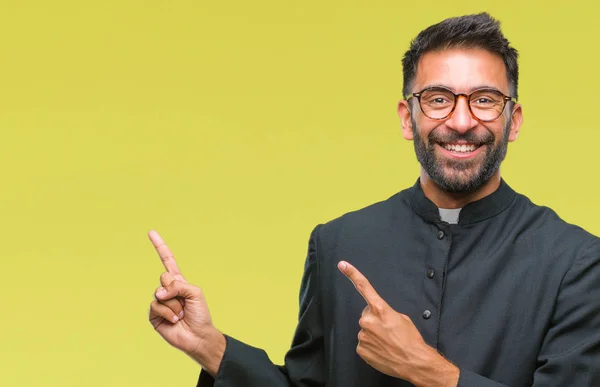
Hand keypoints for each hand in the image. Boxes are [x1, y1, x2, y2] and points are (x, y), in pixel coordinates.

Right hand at [148, 230, 224, 374]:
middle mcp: (167, 290)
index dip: (159, 246)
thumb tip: (159, 292)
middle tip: (184, 302)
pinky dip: (167, 313)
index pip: (167, 261)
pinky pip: (155, 306)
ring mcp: (160, 302)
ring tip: (180, 314)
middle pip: (164, 278)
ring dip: (174, 305)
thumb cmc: (200, 314)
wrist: (198, 336)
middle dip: (175, 289)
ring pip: (160, 294)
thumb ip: (178, 285)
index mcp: (178, 282)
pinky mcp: (154, 315)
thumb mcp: (195, 293)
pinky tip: (174, 320)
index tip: (151, 232)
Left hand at [338, 261, 458, 386]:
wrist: (414, 362)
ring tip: (388, 342)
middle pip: (366, 315)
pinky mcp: (361, 349)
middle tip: (388, 331)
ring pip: (365, 331)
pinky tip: (382, 350)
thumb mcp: (402, 319)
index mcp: (380, 309)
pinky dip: (371, 346)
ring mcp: (363, 335)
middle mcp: (368, 320)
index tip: (342, 264)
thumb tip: (380, 317)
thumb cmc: (411, 340)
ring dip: (374, 335)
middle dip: (375, 321)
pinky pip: (364, 344)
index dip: (352, 274)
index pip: (364, 287)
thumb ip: (386, 313)